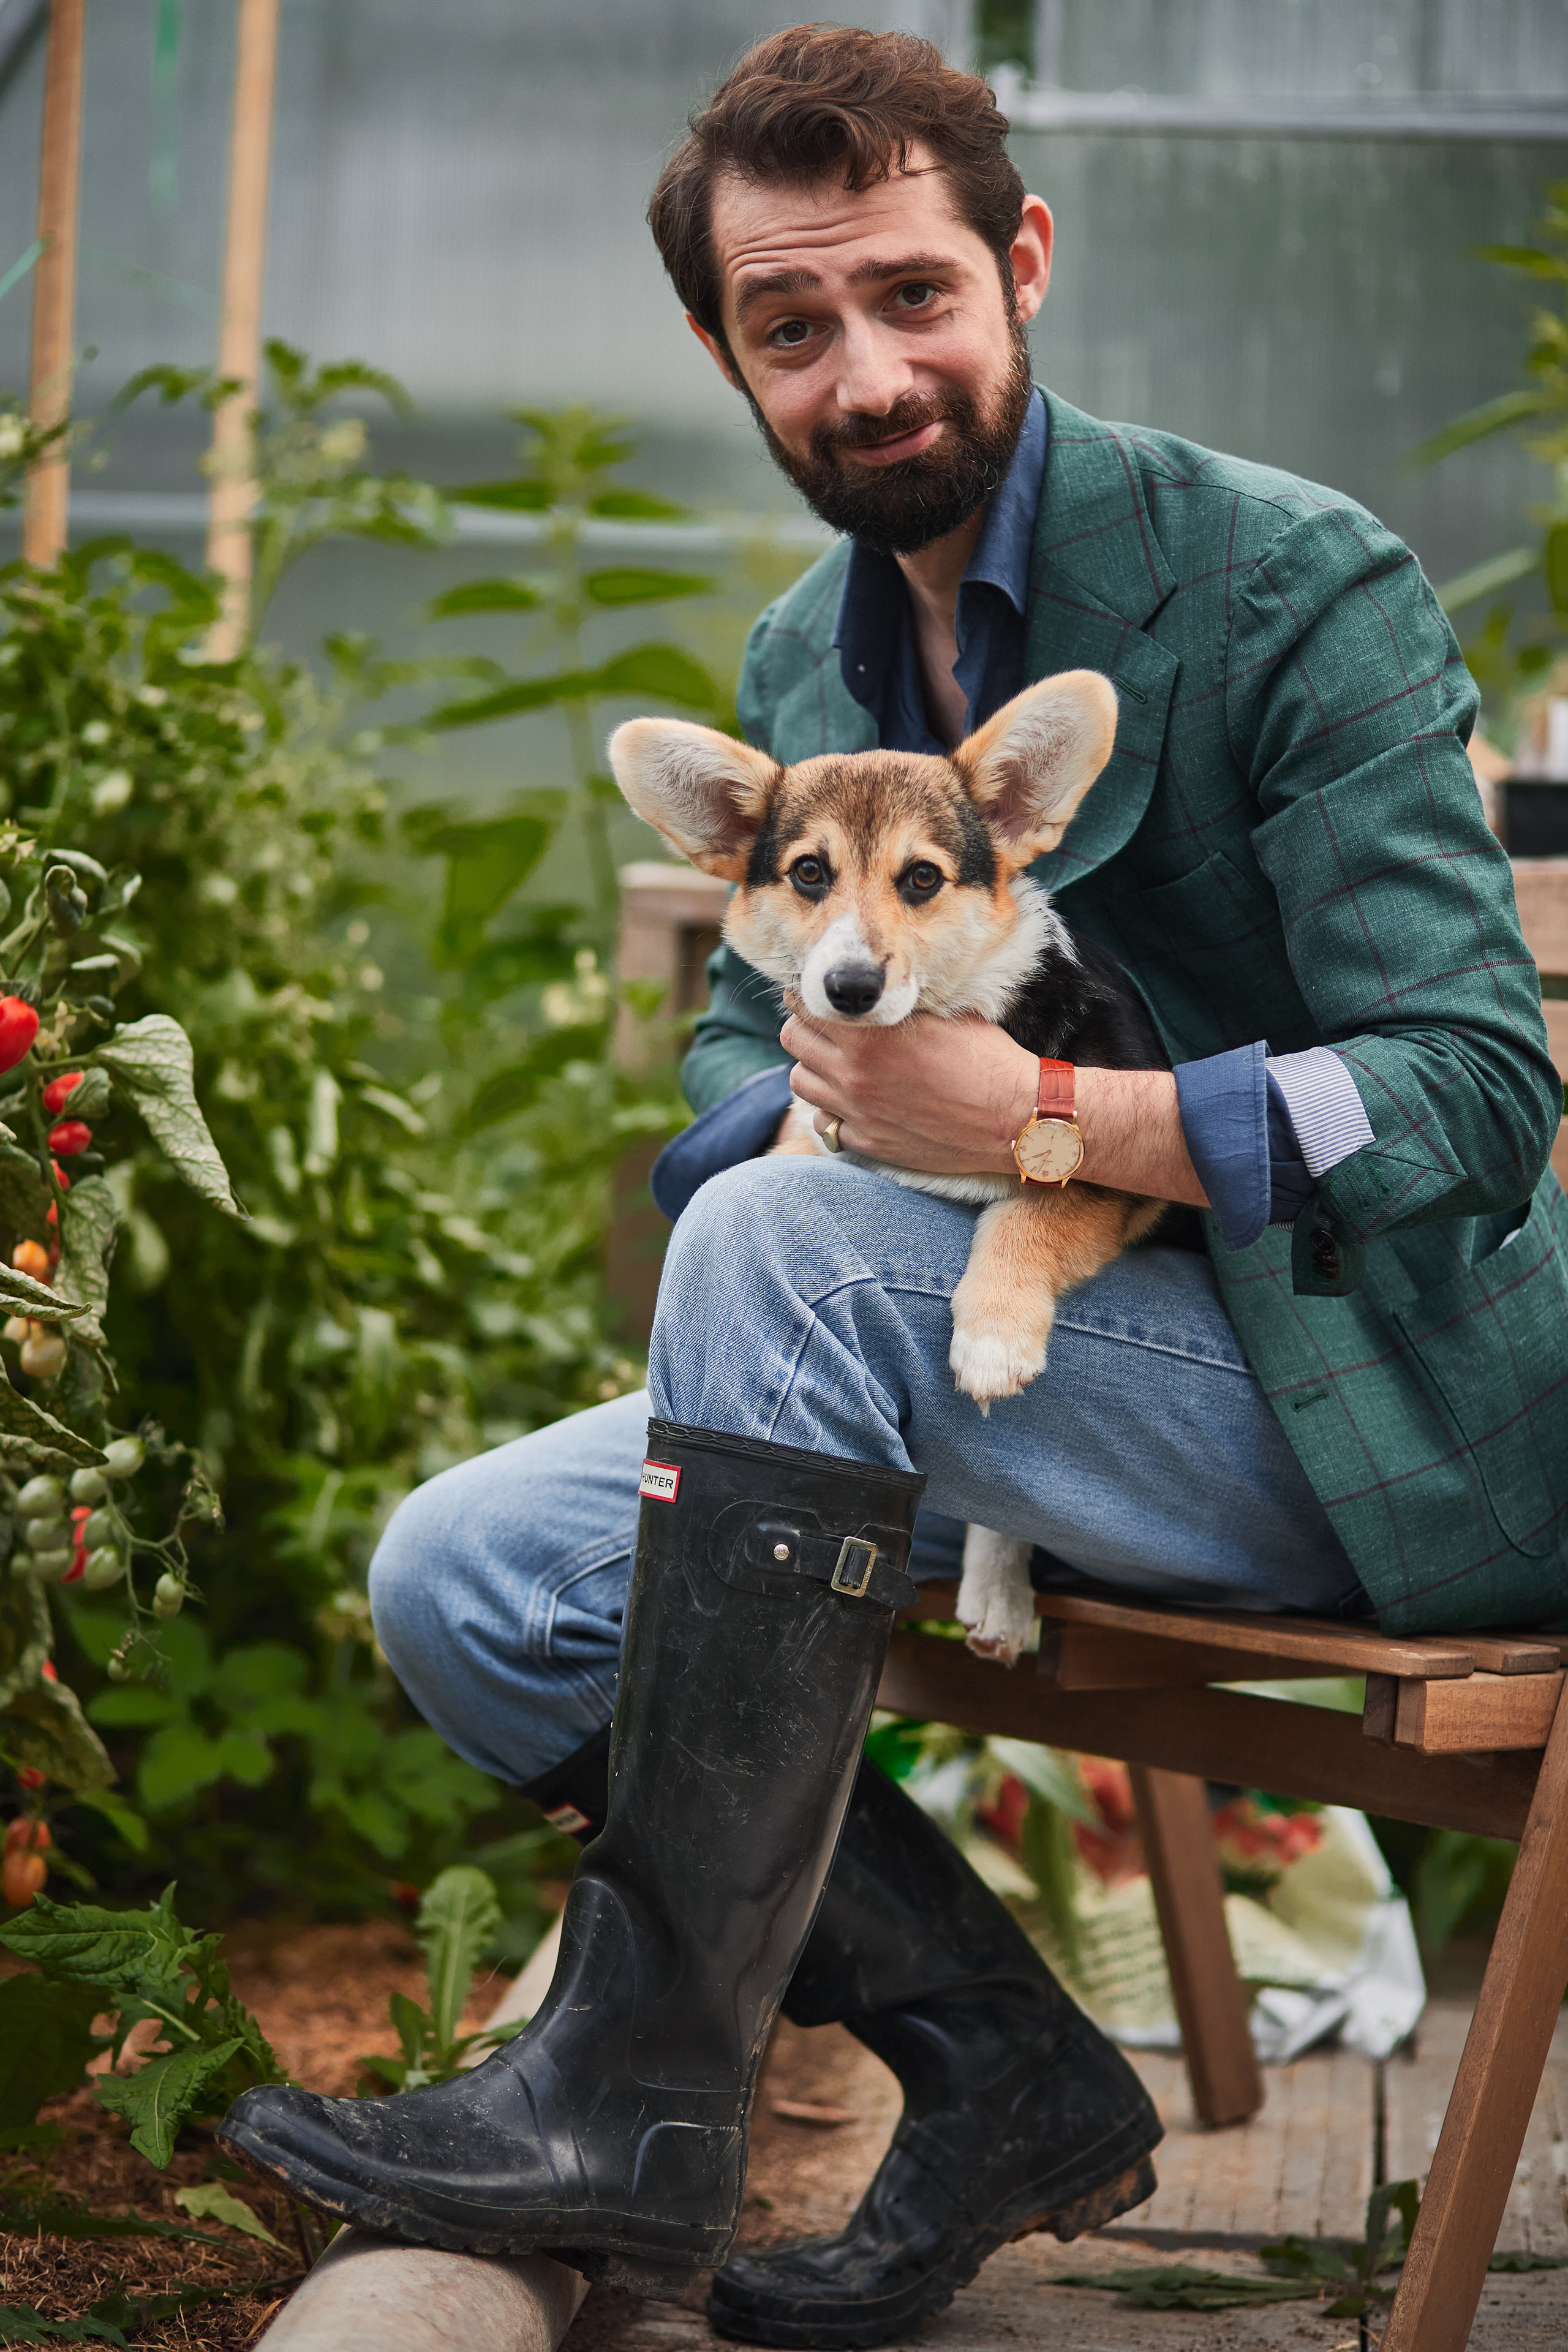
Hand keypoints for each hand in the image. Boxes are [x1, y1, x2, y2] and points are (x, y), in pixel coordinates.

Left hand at [781, 1011, 1035, 1175]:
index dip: (808, 994)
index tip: (819, 993)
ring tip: (837, 1062)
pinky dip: (833, 1110)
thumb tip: (873, 992)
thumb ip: (897, 1006)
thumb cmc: (988, 1059)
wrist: (1015, 1118)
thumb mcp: (943, 1015)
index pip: (805, 1005)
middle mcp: (854, 1075)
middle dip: (805, 1027)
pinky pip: (826, 1124)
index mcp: (869, 1037)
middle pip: (793, 1041)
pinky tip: (857, 1101)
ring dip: (813, 1068)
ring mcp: (858, 1113)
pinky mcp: (869, 1143)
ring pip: (801, 1083)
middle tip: (826, 1025)